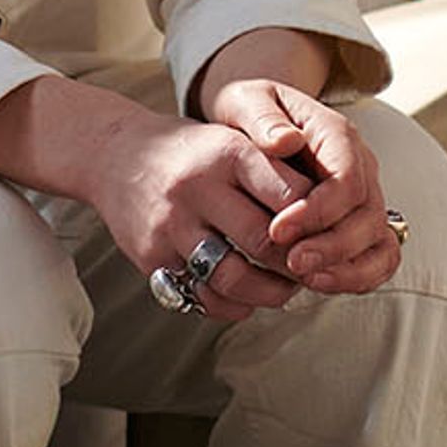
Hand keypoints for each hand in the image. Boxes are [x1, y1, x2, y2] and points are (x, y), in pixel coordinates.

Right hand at [87, 108, 308, 321]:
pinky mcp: (151, 258)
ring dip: (269, 293)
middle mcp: (196, 188)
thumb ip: (278, 171)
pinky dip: (233, 306)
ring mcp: (170, 226)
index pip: (288, 195)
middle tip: (314, 268)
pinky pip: (201, 296)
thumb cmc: (191, 152)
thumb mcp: (233, 140)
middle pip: (264, 241)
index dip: (317, 221)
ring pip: (233, 278)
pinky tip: (247, 298)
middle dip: (298, 263)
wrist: (113, 157)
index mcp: (226, 152)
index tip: (329, 234)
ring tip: (285, 288)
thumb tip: (332, 216)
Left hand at [204, 76, 400, 299]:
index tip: (278, 230)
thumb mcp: (244, 101)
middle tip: (292, 263)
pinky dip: (358, 275)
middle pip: (367, 214)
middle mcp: (360, 165)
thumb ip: (260, 117)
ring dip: (348, 266)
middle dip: (333, 245)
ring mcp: (364, 195)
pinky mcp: (358, 221)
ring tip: (306, 279)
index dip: (319, 210)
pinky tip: (322, 283)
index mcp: (336, 134)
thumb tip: (284, 141)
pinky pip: (378, 255)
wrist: (255, 121)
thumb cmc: (248, 112)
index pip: (347, 177)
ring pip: (378, 239)